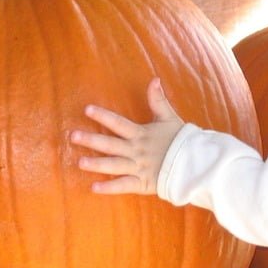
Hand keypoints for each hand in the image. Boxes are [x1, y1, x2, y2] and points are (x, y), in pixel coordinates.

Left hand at [70, 78, 183, 194]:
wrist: (196, 163)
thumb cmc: (181, 140)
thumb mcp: (168, 117)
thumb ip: (158, 100)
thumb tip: (154, 79)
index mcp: (141, 134)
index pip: (118, 123)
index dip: (103, 116)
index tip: (87, 110)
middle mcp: (136, 150)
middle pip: (110, 144)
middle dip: (91, 140)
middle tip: (72, 136)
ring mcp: (139, 167)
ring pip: (114, 166)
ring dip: (97, 164)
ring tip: (80, 162)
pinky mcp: (143, 183)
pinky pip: (124, 185)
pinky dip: (109, 187)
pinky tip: (94, 187)